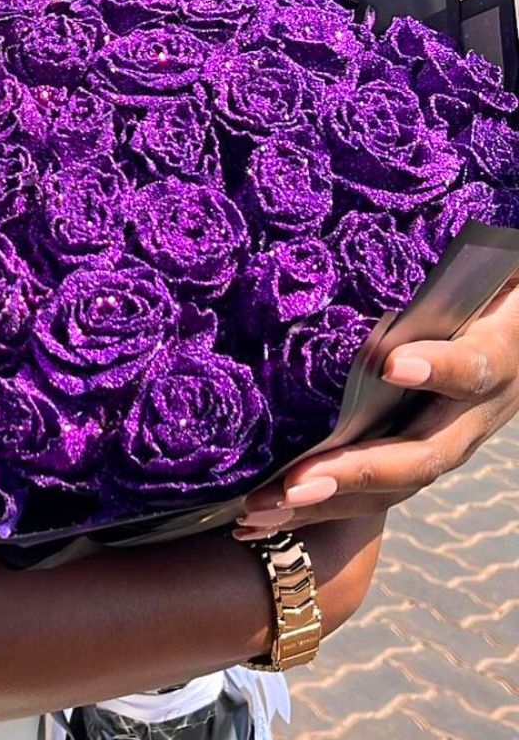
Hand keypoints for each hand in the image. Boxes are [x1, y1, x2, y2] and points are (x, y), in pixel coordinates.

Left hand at [235, 271, 518, 537]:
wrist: (518, 337)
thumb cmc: (484, 291)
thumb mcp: (483, 273)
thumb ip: (459, 265)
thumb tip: (434, 216)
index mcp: (495, 359)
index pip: (472, 366)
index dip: (438, 367)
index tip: (393, 362)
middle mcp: (469, 419)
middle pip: (417, 459)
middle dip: (352, 474)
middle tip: (296, 485)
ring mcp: (439, 450)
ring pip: (382, 493)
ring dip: (315, 506)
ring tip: (256, 513)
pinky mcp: (405, 469)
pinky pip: (357, 501)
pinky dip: (303, 514)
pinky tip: (248, 523)